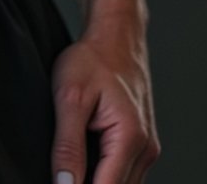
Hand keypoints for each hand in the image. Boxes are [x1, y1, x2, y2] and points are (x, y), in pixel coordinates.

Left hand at [50, 20, 159, 183]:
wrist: (116, 37)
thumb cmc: (93, 59)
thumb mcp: (70, 97)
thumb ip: (67, 146)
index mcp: (130, 139)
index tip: (60, 183)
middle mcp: (145, 149)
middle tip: (63, 170)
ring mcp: (146, 149)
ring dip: (97, 180)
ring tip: (72, 163)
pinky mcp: (141, 145)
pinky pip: (124, 174)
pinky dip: (105, 173)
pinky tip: (86, 160)